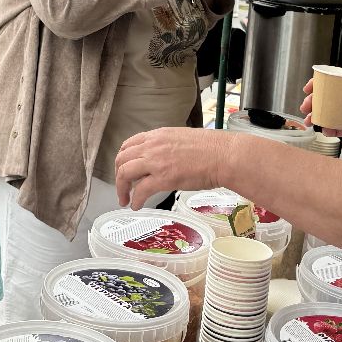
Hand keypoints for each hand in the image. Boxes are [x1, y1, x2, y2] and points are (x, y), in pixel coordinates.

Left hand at [115, 127, 239, 207]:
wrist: (224, 156)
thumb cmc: (212, 149)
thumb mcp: (182, 139)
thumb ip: (167, 146)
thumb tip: (163, 158)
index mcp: (158, 135)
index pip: (128, 144)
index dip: (122, 159)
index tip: (123, 168)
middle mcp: (153, 146)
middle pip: (122, 159)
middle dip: (118, 175)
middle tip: (121, 186)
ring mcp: (156, 162)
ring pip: (125, 173)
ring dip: (121, 188)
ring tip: (124, 199)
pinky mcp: (163, 178)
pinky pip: (140, 191)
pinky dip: (134, 200)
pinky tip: (136, 205)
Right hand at [300, 78, 341, 139]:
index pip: (334, 84)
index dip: (319, 85)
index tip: (309, 88)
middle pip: (327, 101)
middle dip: (314, 103)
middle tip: (307, 108)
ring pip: (330, 116)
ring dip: (319, 118)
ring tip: (311, 122)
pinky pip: (339, 130)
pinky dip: (330, 131)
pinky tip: (326, 131)